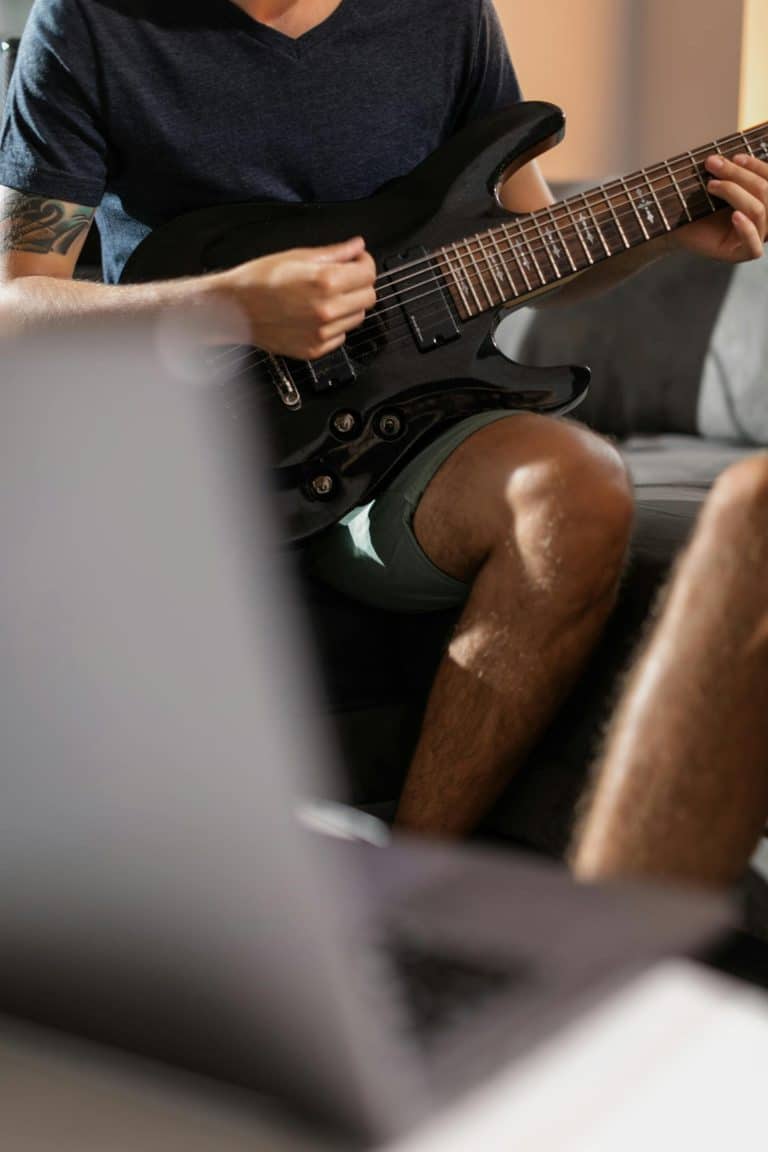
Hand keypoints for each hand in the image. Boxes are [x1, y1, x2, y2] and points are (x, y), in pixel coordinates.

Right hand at [221, 236, 376, 358]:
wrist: (234, 310)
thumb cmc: (258, 281)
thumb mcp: (297, 256)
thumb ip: (335, 253)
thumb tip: (356, 247)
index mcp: (326, 282)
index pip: (369, 273)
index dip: (364, 263)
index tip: (357, 262)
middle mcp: (328, 310)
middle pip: (369, 297)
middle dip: (359, 285)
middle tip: (343, 278)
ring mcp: (322, 333)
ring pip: (357, 318)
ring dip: (348, 306)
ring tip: (325, 297)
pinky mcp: (315, 349)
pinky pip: (340, 336)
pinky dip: (334, 326)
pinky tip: (315, 315)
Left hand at [674, 153, 767, 263]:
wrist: (672, 227)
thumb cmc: (695, 203)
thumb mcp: (717, 181)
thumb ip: (734, 170)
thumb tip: (740, 154)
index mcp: (763, 198)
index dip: (757, 166)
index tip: (733, 156)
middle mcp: (764, 219)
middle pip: (766, 192)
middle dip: (739, 174)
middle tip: (712, 164)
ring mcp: (755, 237)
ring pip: (760, 211)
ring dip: (735, 192)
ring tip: (711, 185)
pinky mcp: (741, 254)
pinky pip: (754, 245)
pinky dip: (746, 228)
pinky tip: (734, 216)